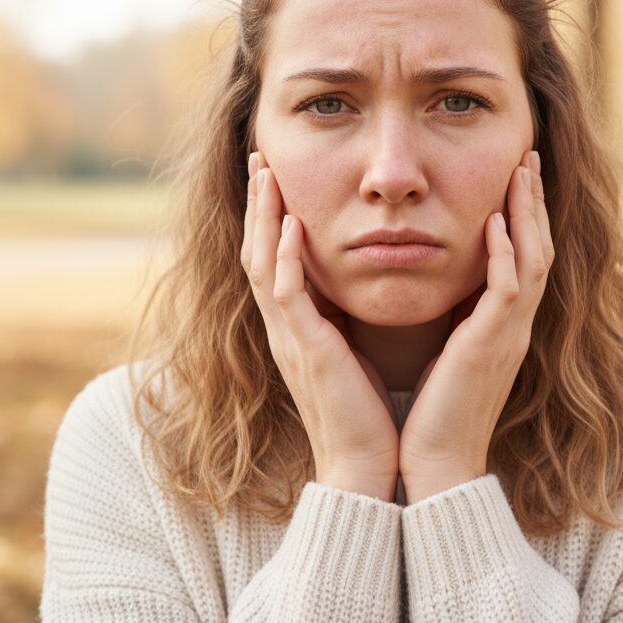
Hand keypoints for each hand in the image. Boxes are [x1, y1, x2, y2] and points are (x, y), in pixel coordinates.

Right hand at [241, 152, 399, 500]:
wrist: (364, 464)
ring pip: (264, 263)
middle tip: (259, 157)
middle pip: (258, 250)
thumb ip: (342, 316)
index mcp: (295, 326)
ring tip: (265, 173)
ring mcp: (289, 338)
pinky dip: (287, 259)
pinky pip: (288, 296)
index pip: (274, 258)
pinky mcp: (306, 351)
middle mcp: (283, 327)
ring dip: (264, 216)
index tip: (275, 174)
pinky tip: (294, 226)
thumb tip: (352, 284)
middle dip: (258, 203)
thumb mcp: (350, 350)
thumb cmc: (362, 411)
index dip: (271, 215)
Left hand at [399, 150, 552, 501]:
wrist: (436, 464)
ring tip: (521, 170)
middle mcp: (513, 325)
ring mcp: (508, 335)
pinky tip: (497, 222)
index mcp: (502, 325)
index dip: (523, 215)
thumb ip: (456, 317)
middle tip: (527, 156)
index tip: (514, 175)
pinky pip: (507, 291)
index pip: (522, 257)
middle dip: (533, 201)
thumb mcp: (450, 350)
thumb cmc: (436, 411)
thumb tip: (446, 285)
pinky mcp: (491, 347)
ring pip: (531, 260)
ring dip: (527, 213)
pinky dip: (505, 254)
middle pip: (537, 248)